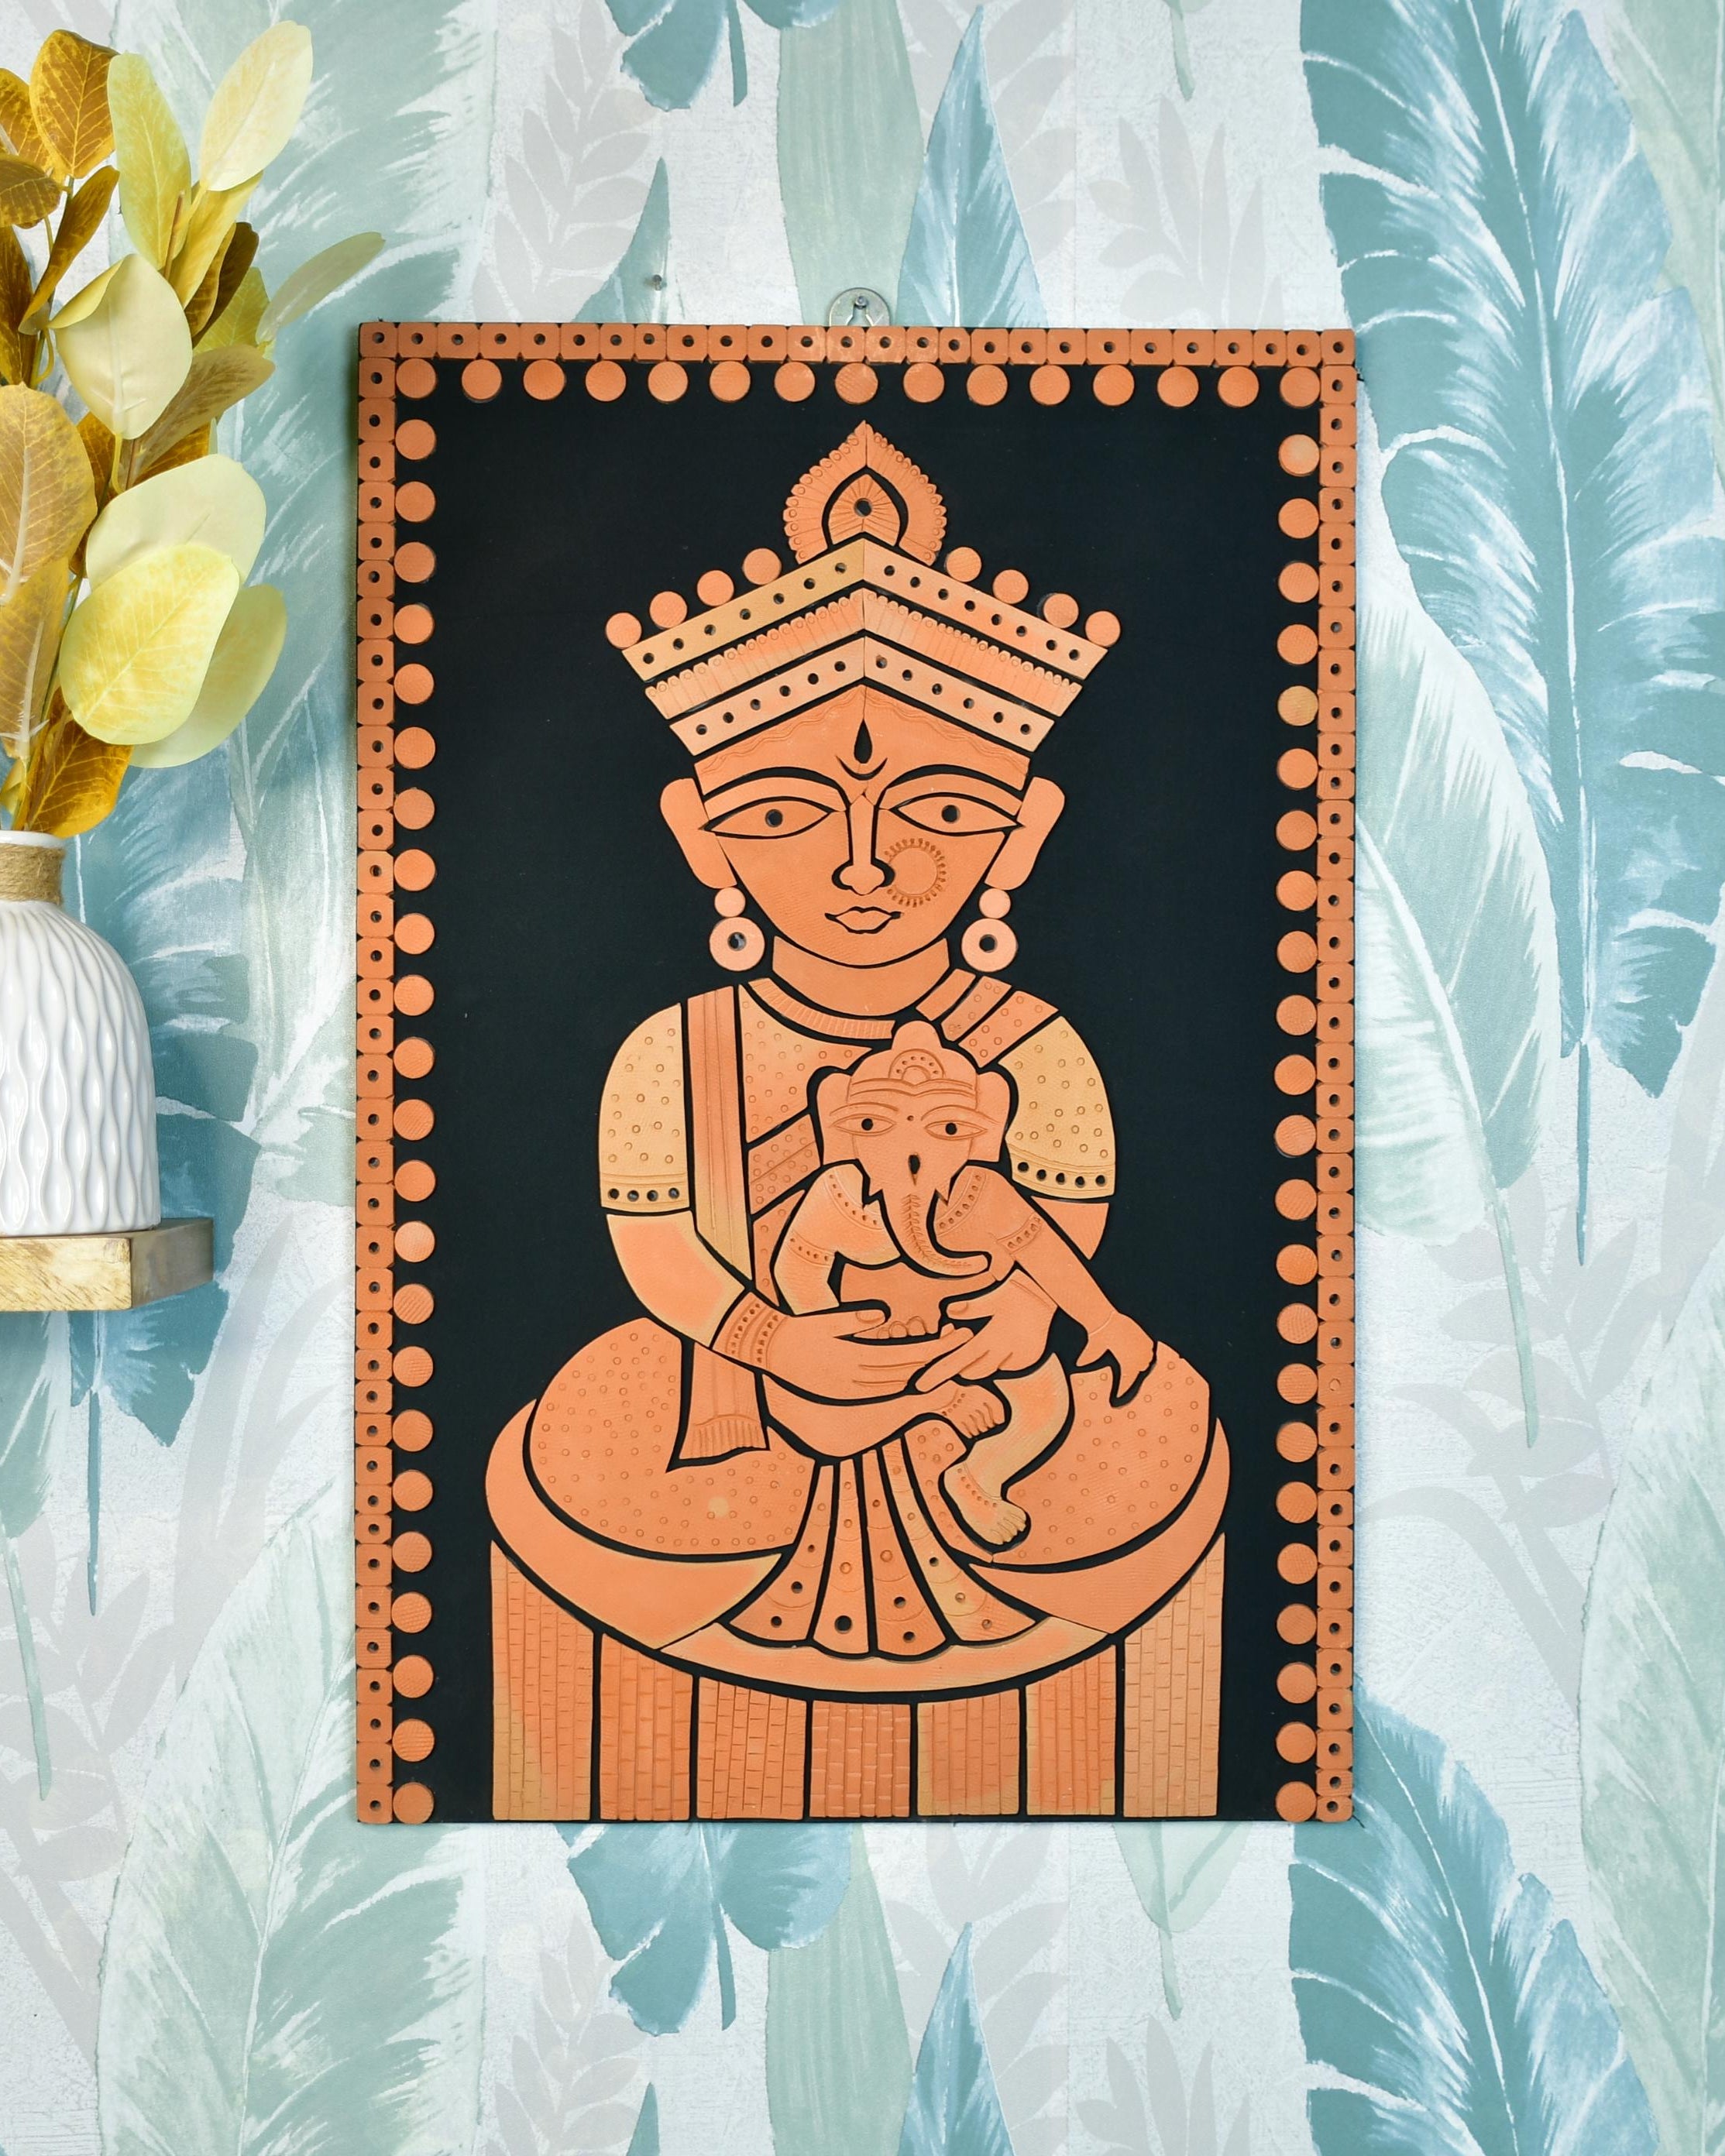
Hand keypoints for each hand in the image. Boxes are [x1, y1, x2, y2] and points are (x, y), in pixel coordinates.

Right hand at [764, 1308, 967, 1400]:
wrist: (767, 1352)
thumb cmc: (796, 1331)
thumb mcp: (823, 1320)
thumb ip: (854, 1319)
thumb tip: (883, 1313)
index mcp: (854, 1360)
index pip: (906, 1356)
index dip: (935, 1348)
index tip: (958, 1336)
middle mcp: (855, 1381)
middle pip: (908, 1372)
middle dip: (938, 1359)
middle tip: (964, 1345)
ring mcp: (850, 1390)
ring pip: (897, 1384)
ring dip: (923, 1372)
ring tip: (946, 1358)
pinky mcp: (844, 1393)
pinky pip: (881, 1390)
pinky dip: (902, 1382)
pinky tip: (915, 1373)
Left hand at [914, 1271, 1056, 1389]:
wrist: (1053, 1295)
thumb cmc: (1019, 1294)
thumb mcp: (993, 1298)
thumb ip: (970, 1308)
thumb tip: (949, 1313)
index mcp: (993, 1337)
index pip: (959, 1360)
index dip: (938, 1373)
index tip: (920, 1385)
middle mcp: (1006, 1353)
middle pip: (972, 1372)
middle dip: (959, 1366)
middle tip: (957, 1348)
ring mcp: (1019, 1359)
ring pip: (989, 1369)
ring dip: (980, 1360)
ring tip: (985, 1338)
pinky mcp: (1029, 1360)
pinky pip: (1005, 1366)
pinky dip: (999, 1357)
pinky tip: (1005, 1338)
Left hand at [1079, 1310, 1155, 1403]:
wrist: (1106, 1320)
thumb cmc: (1098, 1337)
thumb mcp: (1092, 1351)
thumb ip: (1087, 1359)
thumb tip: (1079, 1364)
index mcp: (1127, 1364)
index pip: (1127, 1382)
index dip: (1123, 1390)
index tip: (1118, 1395)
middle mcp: (1137, 1357)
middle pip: (1139, 1371)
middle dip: (1132, 1375)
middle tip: (1126, 1378)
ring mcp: (1142, 1347)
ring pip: (1147, 1360)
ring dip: (1141, 1363)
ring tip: (1135, 1366)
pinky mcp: (1144, 1337)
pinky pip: (1149, 1349)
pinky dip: (1146, 1352)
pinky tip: (1141, 1353)